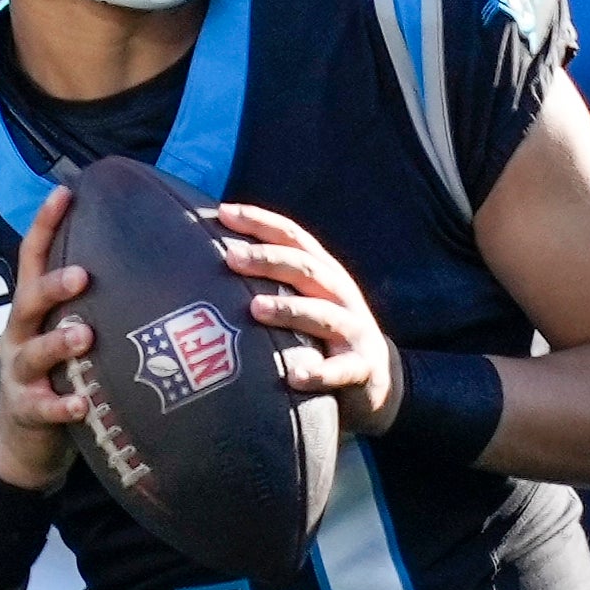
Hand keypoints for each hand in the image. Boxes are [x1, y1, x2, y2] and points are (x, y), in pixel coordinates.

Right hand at [0, 186, 92, 491]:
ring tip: (84, 336)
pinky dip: (62, 406)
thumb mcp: (64, 328)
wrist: (22, 440)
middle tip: (83, 276)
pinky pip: (43, 408)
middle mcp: (22, 333)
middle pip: (30, 300)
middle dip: (54, 286)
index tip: (65, 192)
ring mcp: (20, 372)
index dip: (46, 224)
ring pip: (35, 353)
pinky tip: (81, 405)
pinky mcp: (27, 410)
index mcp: (33, 308)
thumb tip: (145, 256)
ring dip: (58, 342)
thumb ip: (91, 299)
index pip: (33, 257)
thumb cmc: (59, 372)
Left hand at [219, 201, 403, 436]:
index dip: (260, 221)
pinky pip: (340, 371)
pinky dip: (319, 373)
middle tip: (231, 257)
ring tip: (255, 308)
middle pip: (304, 268)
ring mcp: (353, 329)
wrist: (376, 377)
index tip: (223, 212)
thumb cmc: (321, 333)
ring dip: (288, 309)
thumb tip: (213, 258)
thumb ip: (269, 279)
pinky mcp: (361, 367)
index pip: (291, 236)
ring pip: (321, 314)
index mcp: (322, 271)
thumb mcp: (303, 298)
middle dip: (268, 260)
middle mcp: (339, 293)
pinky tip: (295, 377)